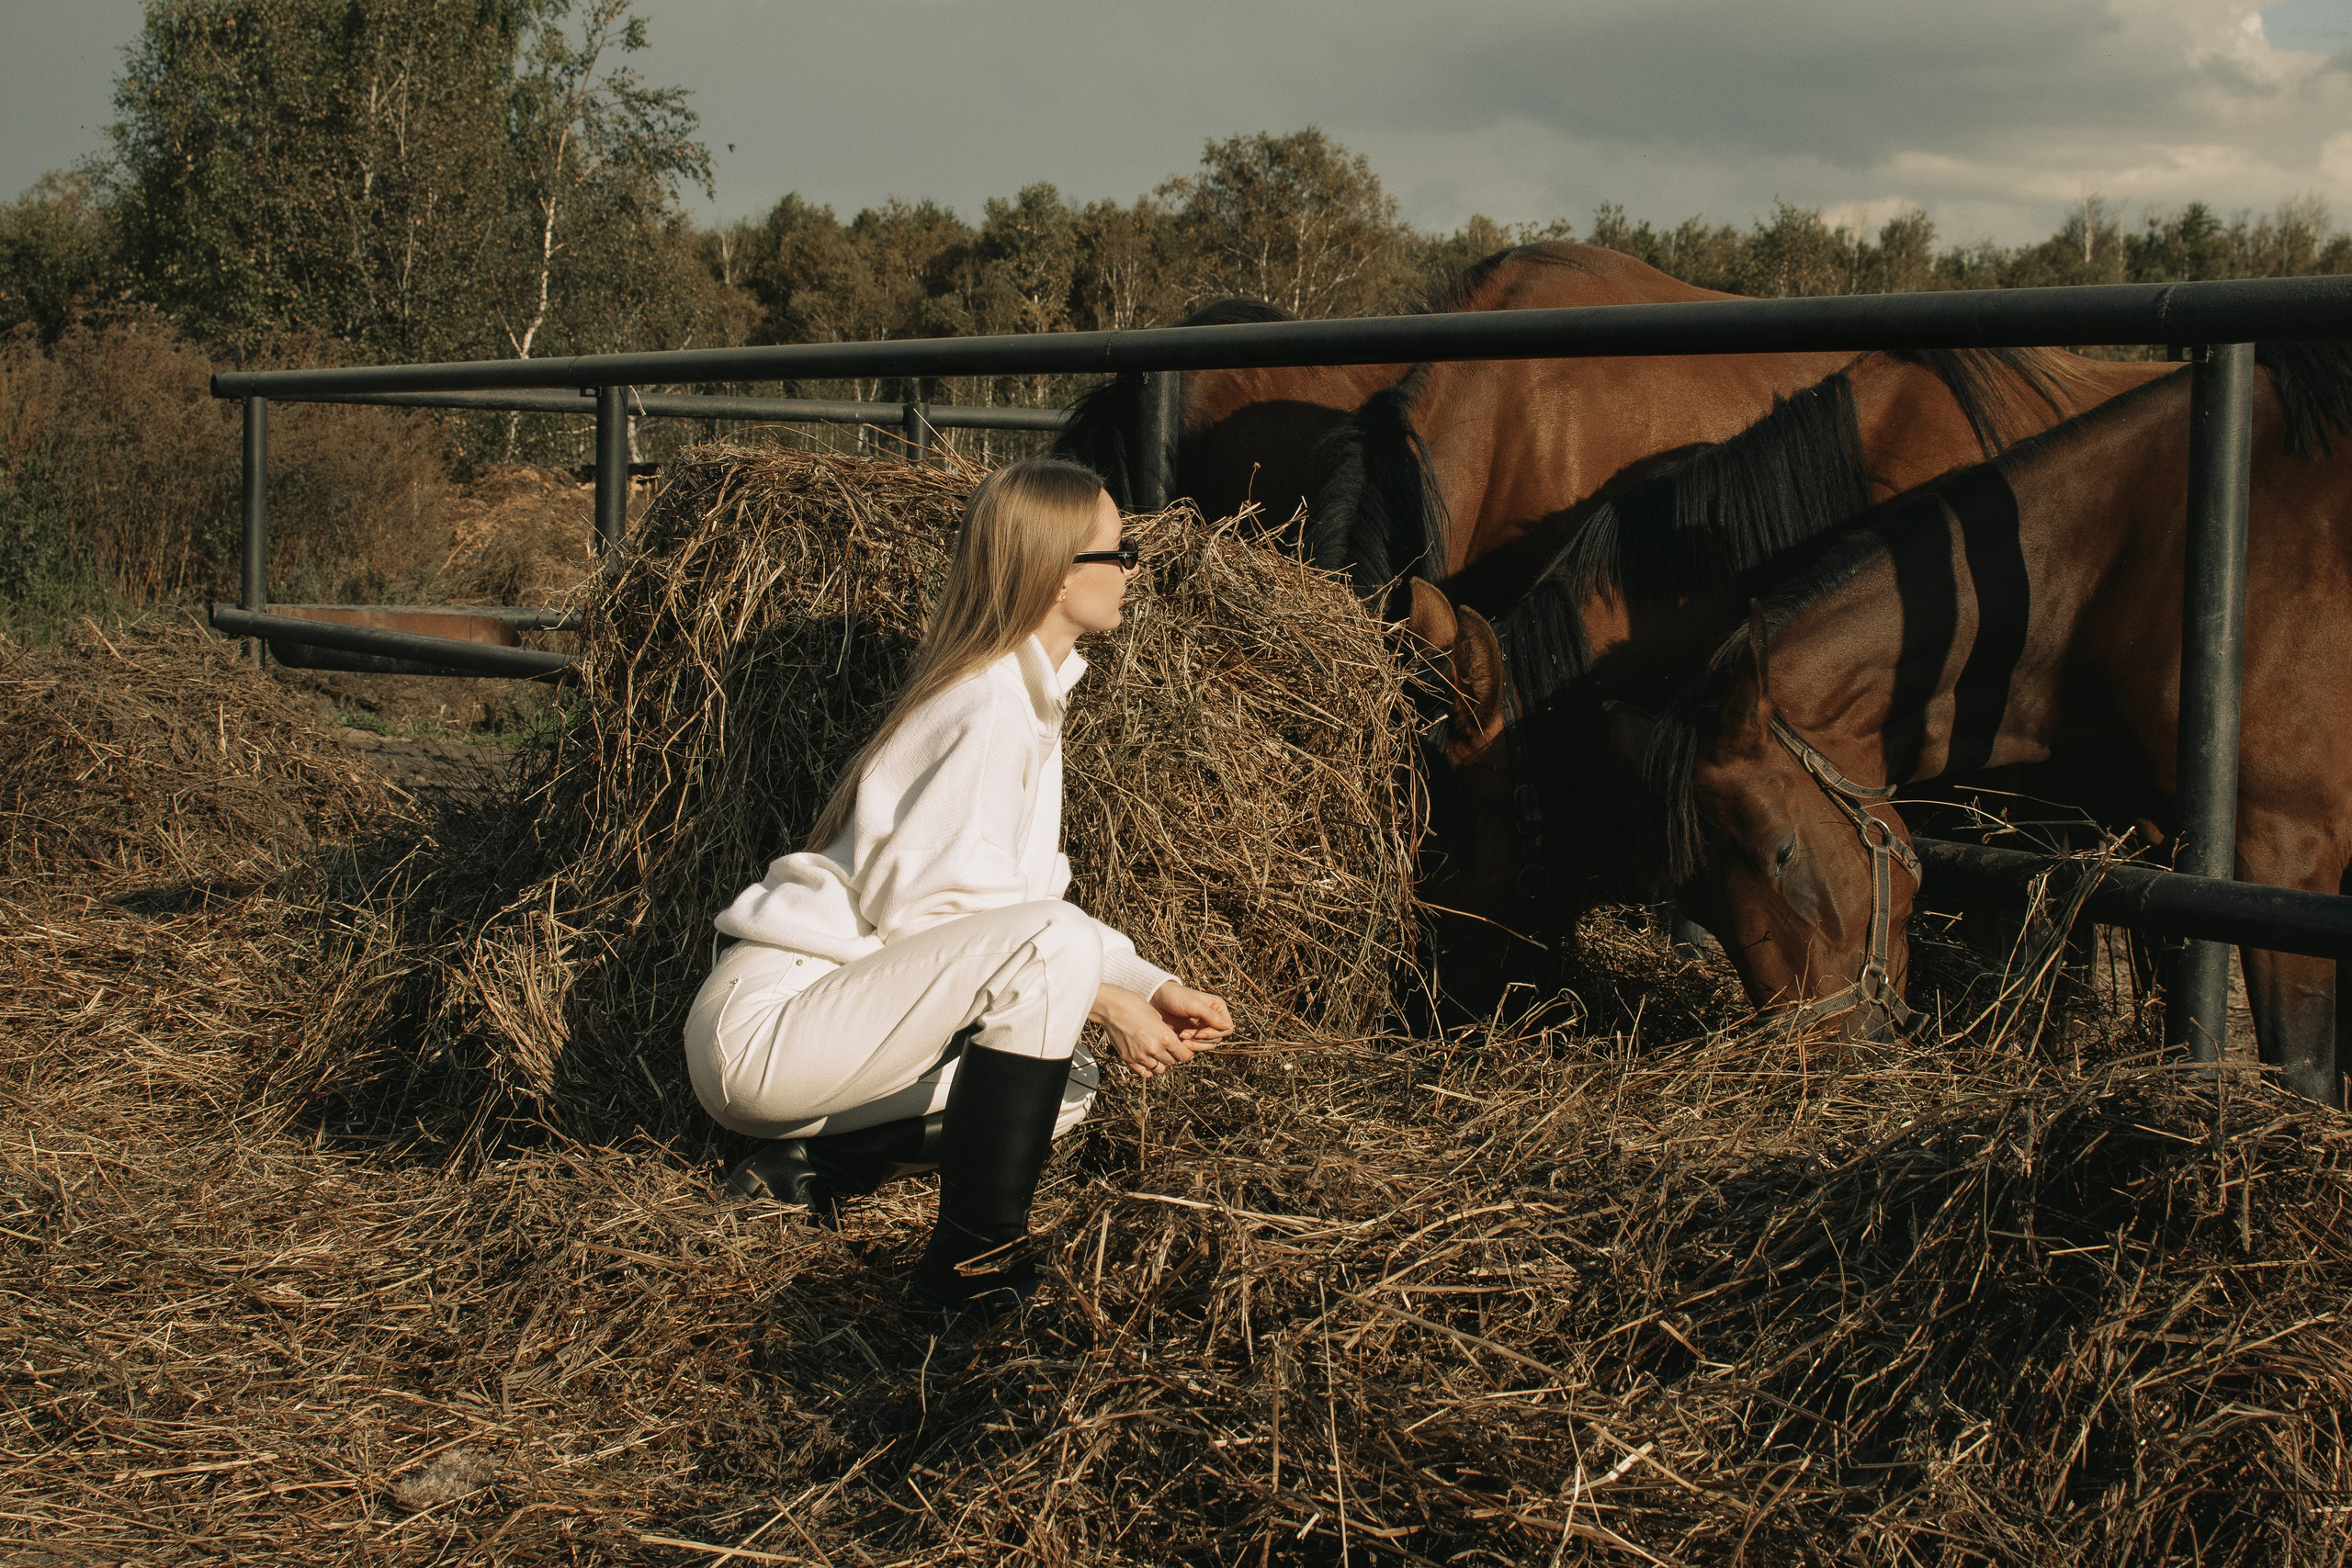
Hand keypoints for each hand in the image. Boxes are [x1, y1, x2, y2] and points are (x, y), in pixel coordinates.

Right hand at [1091, 981, 1231, 1078]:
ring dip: (1160, 1063)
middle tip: (1167, 1049)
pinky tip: (1146, 1059)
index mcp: (1165, 1037)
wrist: (1111, 1007)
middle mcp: (1154, 1049)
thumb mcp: (1157, 1016)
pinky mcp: (1128, 1059)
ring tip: (1156, 1053)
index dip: (1185, 1052)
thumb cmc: (1135, 1005)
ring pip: (1158, 1069)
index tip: (1182, 1049)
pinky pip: (1144, 1072)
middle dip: (1172, 1056)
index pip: (1184, 1055)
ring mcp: (1140, 1056)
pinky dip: (1147, 1068)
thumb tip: (1170, 1042)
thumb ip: (1165, 1032)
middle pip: (1172, 1062)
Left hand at [1151, 981, 1233, 1043]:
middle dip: (1202, 1039)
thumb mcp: (1193, 1005)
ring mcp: (1203, 1027)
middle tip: (1185, 1034)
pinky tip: (1180, 1041)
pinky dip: (1191, 1046)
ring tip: (1181, 1038)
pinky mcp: (1193, 1034)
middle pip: (1218, 1038)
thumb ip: (1211, 1016)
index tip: (1199, 1033)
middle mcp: (1213, 1018)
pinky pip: (1198, 1046)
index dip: (1215, 1033)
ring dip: (1196, 1044)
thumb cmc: (1175, 997)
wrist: (1157, 999)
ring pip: (1209, 1044)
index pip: (1226, 1027)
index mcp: (1217, 1008)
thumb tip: (1228, 1027)